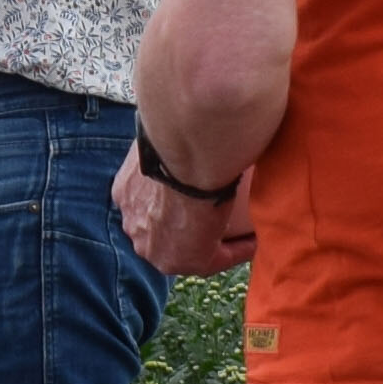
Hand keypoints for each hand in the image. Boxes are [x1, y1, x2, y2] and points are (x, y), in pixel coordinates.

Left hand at [118, 143, 253, 278]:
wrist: (187, 159)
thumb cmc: (178, 137)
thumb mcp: (165, 133)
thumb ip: (169, 137)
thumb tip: (184, 121)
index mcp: (126, 193)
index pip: (152, 202)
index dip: (178, 199)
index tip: (201, 193)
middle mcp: (133, 223)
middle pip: (167, 229)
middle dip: (190, 224)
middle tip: (220, 213)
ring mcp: (153, 247)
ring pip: (190, 247)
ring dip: (215, 239)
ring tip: (245, 230)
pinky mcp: (183, 262)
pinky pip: (216, 260)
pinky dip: (237, 250)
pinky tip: (256, 240)